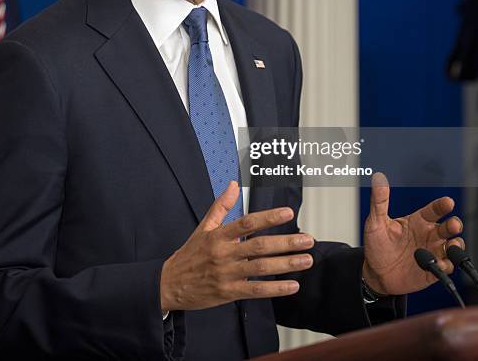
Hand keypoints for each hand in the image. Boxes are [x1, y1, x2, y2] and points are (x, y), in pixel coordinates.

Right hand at [160, 181, 314, 311]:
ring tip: (306, 259)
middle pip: (259, 246)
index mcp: (218, 235)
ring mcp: (227, 274)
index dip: (268, 217)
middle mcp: (224, 254)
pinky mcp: (229, 293)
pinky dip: (275, 289)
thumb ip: (221, 205)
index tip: (288, 213)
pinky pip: (256, 291)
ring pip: (261, 268)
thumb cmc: (190, 254)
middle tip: (307, 240)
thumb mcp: (203, 227)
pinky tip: (292, 285)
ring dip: (286, 264)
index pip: (247, 223)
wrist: (170, 284)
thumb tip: (233, 184)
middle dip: (286, 243)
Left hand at [363, 172, 463, 295]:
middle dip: (454, 225)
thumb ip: (379, 201)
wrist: (375, 273)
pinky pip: (447, 267)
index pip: (433, 210)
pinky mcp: (433, 270)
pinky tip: (438, 264)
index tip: (448, 202)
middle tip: (453, 225)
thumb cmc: (376, 245)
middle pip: (448, 227)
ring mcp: (432, 252)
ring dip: (456, 245)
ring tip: (451, 245)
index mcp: (417, 221)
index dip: (442, 205)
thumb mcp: (375, 222)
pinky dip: (446, 265)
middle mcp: (428, 235)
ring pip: (453, 247)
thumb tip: (379, 179)